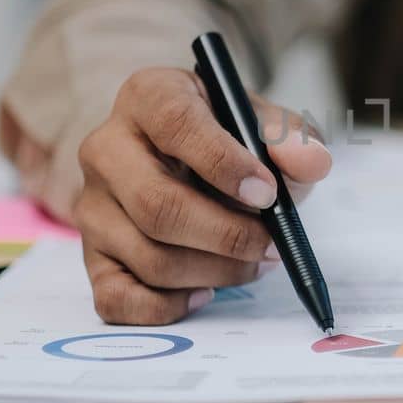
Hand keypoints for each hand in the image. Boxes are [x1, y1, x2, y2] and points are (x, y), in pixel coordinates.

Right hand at [68, 67, 330, 323]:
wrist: (189, 165)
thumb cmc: (227, 140)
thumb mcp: (263, 125)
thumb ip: (292, 138)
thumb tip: (310, 161)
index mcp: (148, 96)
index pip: (176, 124)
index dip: (224, 163)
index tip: (267, 192)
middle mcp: (106, 148)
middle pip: (156, 205)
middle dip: (226, 235)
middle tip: (272, 246)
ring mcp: (92, 205)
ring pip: (148, 256)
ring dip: (215, 272)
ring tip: (255, 264)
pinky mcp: (91, 254)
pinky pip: (118, 297)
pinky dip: (168, 306)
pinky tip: (205, 291)